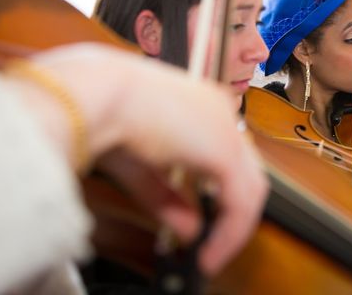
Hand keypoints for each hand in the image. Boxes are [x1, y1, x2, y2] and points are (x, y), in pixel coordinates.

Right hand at [16, 44, 268, 275]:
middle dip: (235, 211)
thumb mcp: (140, 166)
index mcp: (203, 104)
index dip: (223, 189)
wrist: (99, 94)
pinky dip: (230, 233)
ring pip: (252, 188)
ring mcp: (227, 129)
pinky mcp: (226, 151)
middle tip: (218, 243)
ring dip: (235, 228)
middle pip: (248, 170)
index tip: (210, 219)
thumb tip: (191, 230)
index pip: (228, 152)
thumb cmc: (104, 113)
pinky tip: (211, 253)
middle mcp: (222, 112)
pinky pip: (240, 202)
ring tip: (213, 256)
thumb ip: (168, 198)